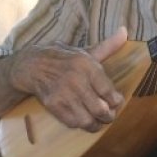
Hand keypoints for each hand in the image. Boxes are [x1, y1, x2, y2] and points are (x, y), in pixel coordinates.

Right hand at [8, 27, 127, 132]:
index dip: (116, 101)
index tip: (116, 102)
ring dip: (96, 124)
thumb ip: (108, 46)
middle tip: (109, 115)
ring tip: (98, 122)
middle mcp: (76, 80)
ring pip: (87, 120)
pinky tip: (84, 119)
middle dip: (108, 116)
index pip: (109, 92)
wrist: (32, 66)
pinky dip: (81, 124)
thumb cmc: (63, 58)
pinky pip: (73, 123)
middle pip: (100, 109)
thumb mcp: (85, 51)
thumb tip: (125, 32)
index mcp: (86, 65)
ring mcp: (63, 94)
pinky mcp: (53, 105)